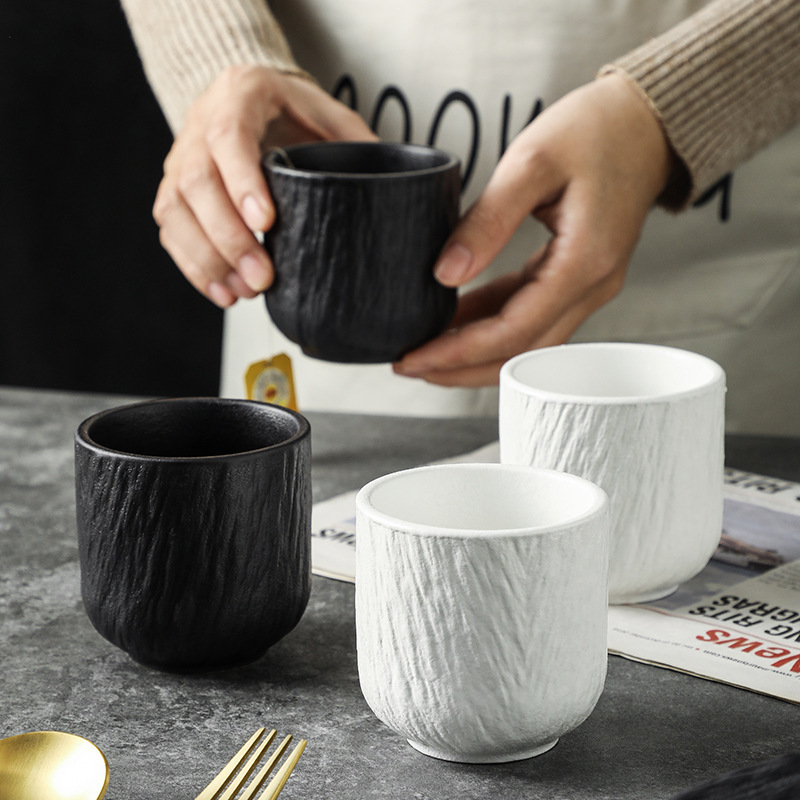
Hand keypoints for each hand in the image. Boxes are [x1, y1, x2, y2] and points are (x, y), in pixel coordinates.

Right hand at [153, 65, 375, 306]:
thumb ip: (354, 143)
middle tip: (262, 277)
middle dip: (229, 238)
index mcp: (240, 94)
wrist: (250, 98)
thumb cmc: (291, 109)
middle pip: (197, 182)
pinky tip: (224, 291)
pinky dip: (195, 267)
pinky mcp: (175, 190)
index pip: (228, 136)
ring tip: (244, 291)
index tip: (267, 224)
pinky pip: (171, 230)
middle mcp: (200, 123)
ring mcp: (180, 158)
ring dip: (209, 259)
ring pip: (175, 211)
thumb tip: (390, 188)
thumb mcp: (328, 113)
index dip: (243, 183)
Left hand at [393, 74, 675, 385]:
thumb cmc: (596, 130)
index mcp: (584, 263)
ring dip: (476, 351)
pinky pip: (531, 313)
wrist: (645, 121)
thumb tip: (446, 275)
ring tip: (427, 347)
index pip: (513, 331)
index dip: (459, 352)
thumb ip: (487, 221)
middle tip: (411, 364)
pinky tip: (458, 318)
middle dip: (462, 367)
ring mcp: (588, 285)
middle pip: (521, 352)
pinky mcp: (578, 276)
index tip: (415, 357)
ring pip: (526, 342)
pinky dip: (492, 323)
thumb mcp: (531, 162)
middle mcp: (592, 286)